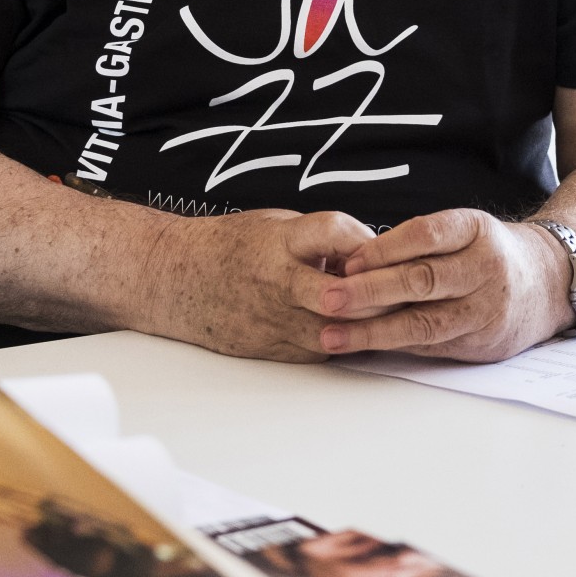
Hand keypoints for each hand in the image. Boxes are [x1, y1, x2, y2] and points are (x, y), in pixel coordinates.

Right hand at [138, 209, 374, 362]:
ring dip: (364, 327)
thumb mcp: (275, 224)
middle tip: (402, 293)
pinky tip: (351, 334)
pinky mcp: (268, 348)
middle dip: (378, 296)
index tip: (386, 250)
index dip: (366, 243)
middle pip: (342, 294)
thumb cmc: (228, 246)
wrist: (172, 278)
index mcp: (279, 240)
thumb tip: (373, 253)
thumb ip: (321, 238)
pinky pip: (318, 352)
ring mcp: (271, 319)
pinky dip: (338, 343)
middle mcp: (277, 281)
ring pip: (335, 333)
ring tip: (385, 318)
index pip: (334, 232)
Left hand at [316, 210, 571, 361]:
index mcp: (477, 230)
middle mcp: (486, 269)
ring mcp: (487, 310)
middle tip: (327, 298)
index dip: (384, 249)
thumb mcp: (465, 229)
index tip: (347, 261)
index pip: (426, 235)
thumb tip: (353, 263)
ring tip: (332, 334)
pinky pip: (432, 345)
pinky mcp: (484, 343)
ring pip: (424, 322)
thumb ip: (419, 242)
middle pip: (422, 280)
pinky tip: (362, 347)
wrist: (550, 283)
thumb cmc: (490, 251)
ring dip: (373, 331)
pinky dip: (394, 346)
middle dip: (369, 292)